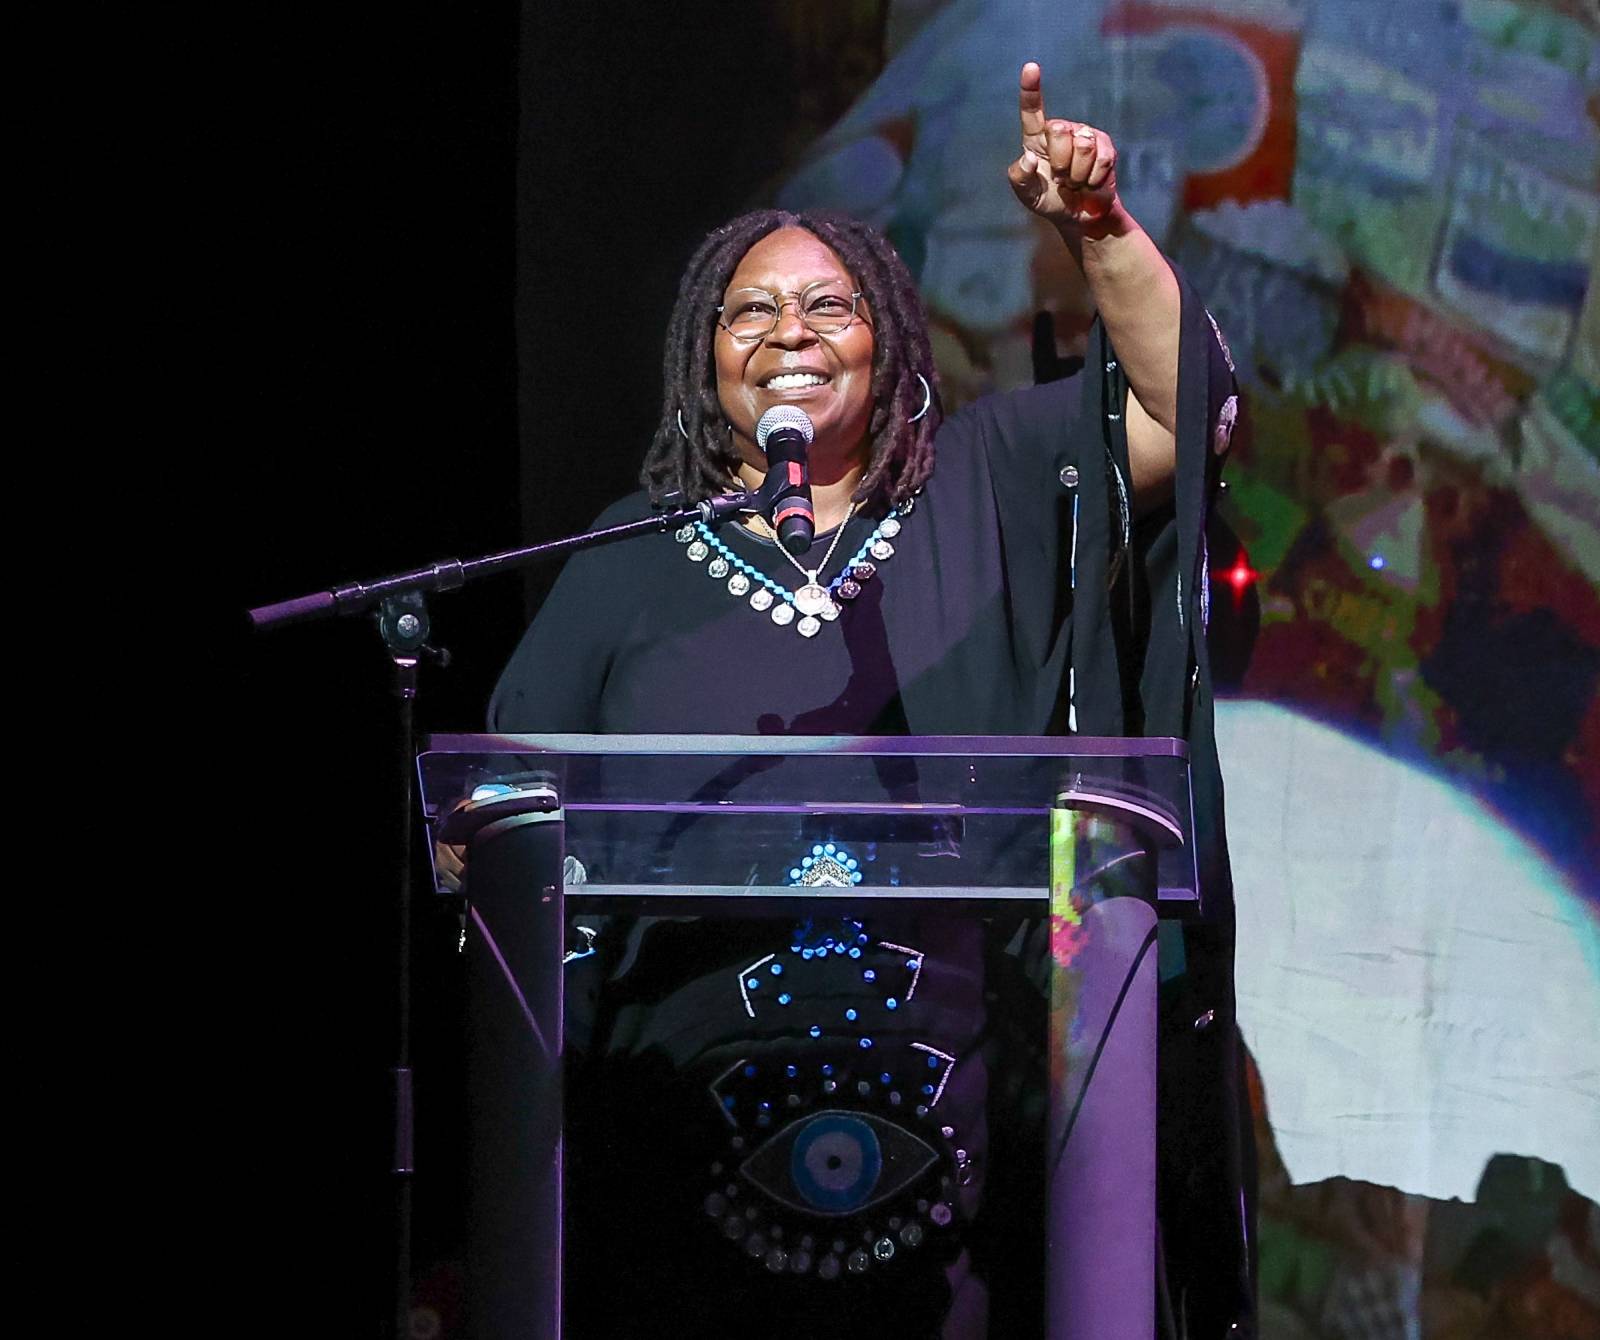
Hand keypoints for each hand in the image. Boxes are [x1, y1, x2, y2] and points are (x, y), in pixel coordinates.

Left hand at [1006, 62, 1119, 235]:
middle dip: (1060, 163)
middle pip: (1059, 131)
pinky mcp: (1105, 145)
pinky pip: (1102, 158)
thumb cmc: (1050, 201)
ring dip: (1078, 174)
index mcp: (1036, 138)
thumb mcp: (1028, 195)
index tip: (1031, 67)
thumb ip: (1019, 178)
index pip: (1032, 110)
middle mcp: (1061, 130)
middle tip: (1061, 178)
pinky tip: (1091, 182)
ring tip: (1075, 181)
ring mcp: (1084, 135)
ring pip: (1083, 145)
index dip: (1031, 89)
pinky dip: (1094, 178)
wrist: (1079, 216)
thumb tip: (1028, 158)